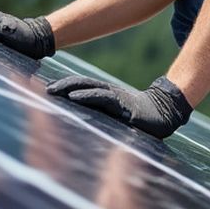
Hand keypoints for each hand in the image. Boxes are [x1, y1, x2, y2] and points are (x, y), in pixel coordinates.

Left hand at [46, 75, 192, 138]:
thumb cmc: (140, 119)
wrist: (165, 114)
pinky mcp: (123, 105)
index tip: (46, 89)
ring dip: (68, 88)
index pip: (81, 87)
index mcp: (105, 95)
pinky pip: (102, 98)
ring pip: (88, 88)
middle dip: (61, 85)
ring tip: (53, 91)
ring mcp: (116, 97)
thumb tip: (81, 124)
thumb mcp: (117, 117)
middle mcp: (108, 93)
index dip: (64, 86)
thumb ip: (102, 117)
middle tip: (44, 89)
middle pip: (80, 84)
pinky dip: (86, 96)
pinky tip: (73, 97)